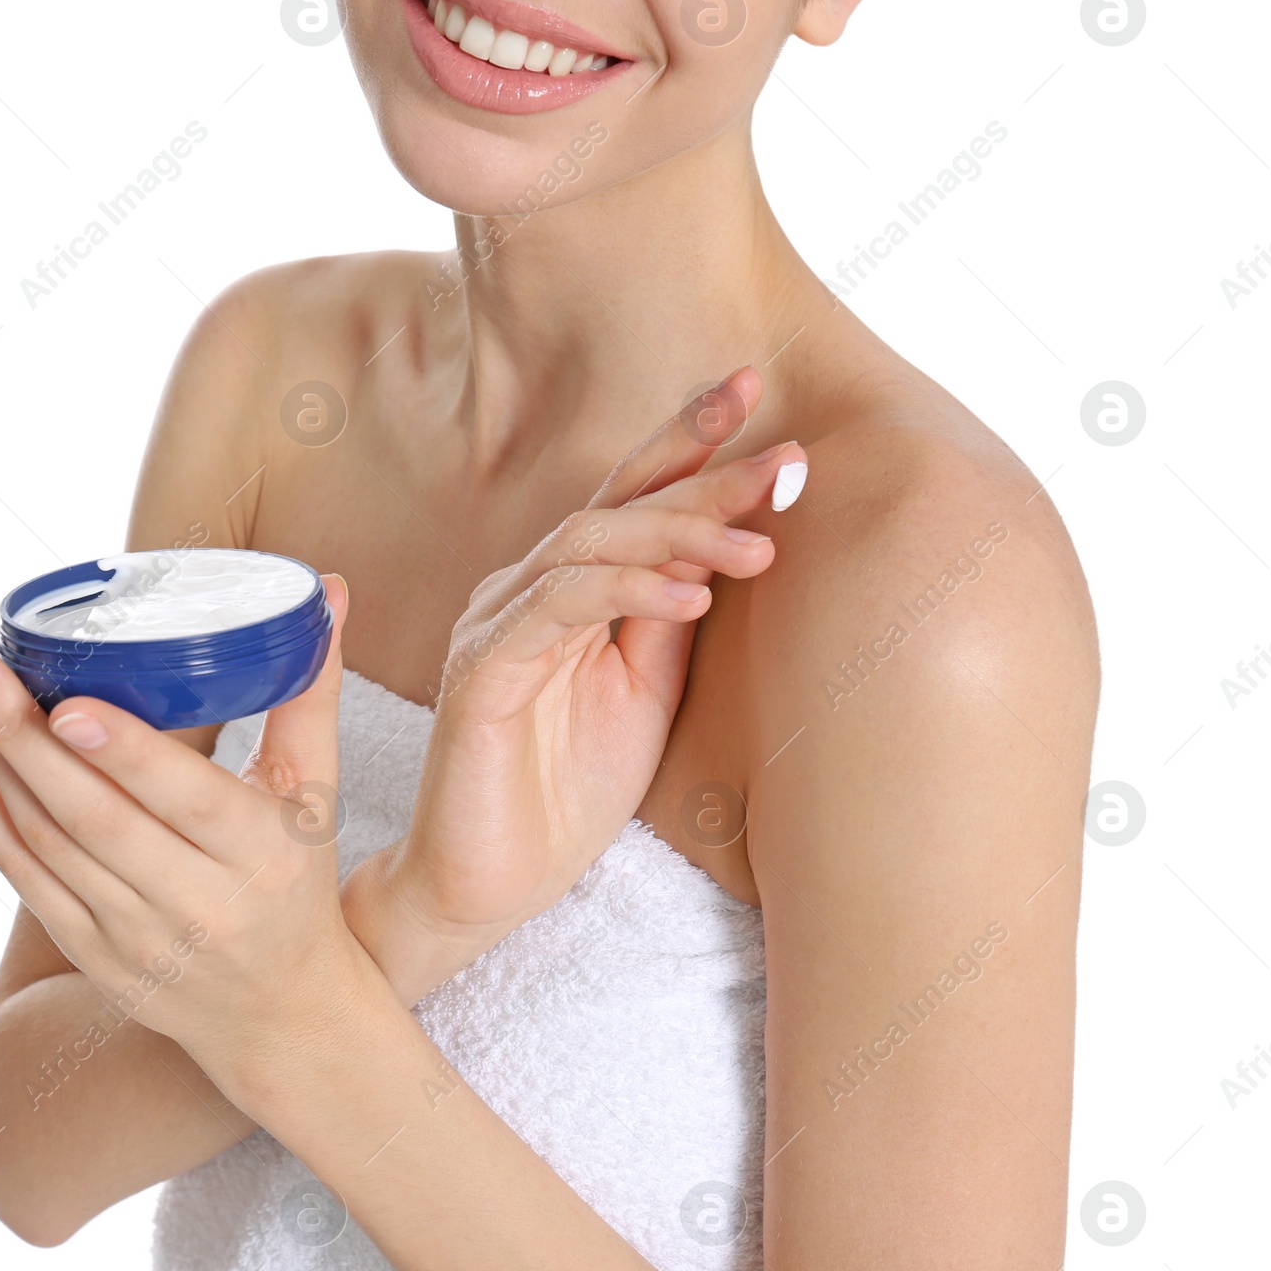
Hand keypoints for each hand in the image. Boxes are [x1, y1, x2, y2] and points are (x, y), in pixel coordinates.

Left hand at [0, 575, 367, 1086]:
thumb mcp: (317, 793)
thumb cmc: (299, 881)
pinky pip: (23, 878)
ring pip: (45, 844)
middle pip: (92, 817)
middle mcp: (197, 902)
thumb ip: (310, 692)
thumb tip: (328, 590)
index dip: (124, 754)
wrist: (281, 1014)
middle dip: (18, 732)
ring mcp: (134, 935)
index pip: (185, 801)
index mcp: (260, 853)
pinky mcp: (89, 953)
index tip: (67, 703)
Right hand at [344, 367, 806, 999]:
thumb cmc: (567, 791)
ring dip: (681, 535)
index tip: (752, 388)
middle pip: (620, 505)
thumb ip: (668, 615)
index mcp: (568, 588)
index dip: (688, 440)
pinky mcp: (481, 667)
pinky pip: (559, 607)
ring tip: (761, 546)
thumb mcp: (646, 691)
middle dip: (707, 476)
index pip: (632, 497)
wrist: (494, 882)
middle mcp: (527, 587)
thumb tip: (724, 540)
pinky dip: (627, 593)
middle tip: (789, 461)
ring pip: (590, 544)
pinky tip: (691, 597)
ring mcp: (498, 621)